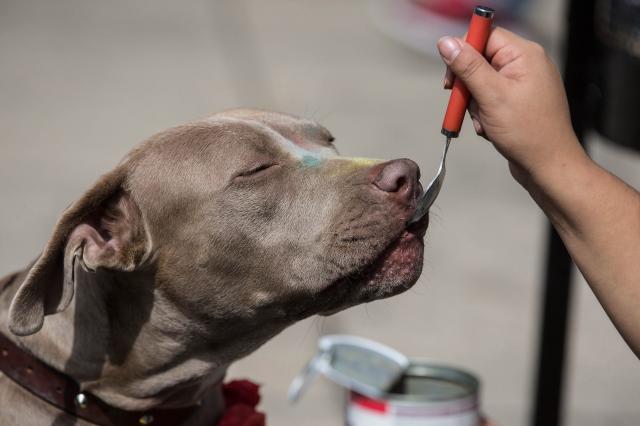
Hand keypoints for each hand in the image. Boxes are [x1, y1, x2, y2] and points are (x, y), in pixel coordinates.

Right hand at [437, 28, 587, 188]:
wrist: (548, 165)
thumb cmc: (526, 132)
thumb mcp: (491, 96)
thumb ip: (467, 67)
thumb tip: (446, 42)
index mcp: (524, 54)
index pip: (485, 36)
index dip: (464, 53)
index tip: (452, 77)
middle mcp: (526, 64)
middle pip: (480, 60)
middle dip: (468, 85)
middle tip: (464, 103)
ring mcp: (522, 84)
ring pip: (482, 83)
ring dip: (474, 104)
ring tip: (485, 122)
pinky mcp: (518, 101)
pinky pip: (490, 98)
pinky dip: (483, 114)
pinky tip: (490, 128)